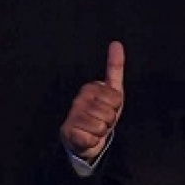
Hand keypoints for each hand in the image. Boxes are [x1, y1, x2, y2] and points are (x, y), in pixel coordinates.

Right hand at [59, 41, 124, 162]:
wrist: (84, 140)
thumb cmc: (100, 115)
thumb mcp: (112, 92)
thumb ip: (114, 67)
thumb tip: (116, 43)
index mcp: (89, 88)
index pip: (117, 99)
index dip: (116, 108)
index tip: (108, 108)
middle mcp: (78, 99)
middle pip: (110, 113)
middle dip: (110, 121)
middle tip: (101, 121)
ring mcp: (72, 115)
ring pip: (101, 126)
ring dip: (101, 132)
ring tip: (94, 129)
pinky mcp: (68, 131)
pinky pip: (92, 138)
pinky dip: (92, 141)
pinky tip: (86, 138)